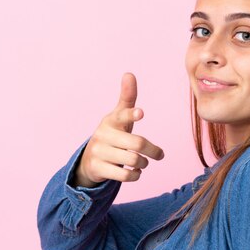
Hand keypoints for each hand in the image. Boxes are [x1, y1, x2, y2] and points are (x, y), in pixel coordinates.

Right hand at [74, 72, 164, 187]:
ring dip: (144, 163)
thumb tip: (129, 73)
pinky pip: (124, 176)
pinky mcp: (98, 169)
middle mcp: (104, 135)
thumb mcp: (119, 116)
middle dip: (153, 151)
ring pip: (133, 160)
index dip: (132, 114)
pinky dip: (135, 175)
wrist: (89, 158)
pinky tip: (136, 172)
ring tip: (143, 163)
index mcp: (112, 120)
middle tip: (159, 155)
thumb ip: (127, 97)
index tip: (141, 113)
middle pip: (137, 143)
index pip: (122, 115)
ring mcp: (99, 152)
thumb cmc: (113, 134)